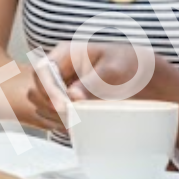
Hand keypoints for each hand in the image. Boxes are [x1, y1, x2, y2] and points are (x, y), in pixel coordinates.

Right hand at [33, 39, 155, 114]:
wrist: (141, 76)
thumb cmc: (129, 66)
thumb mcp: (114, 72)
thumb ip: (93, 84)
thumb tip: (72, 97)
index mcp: (66, 53)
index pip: (42, 70)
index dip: (48, 90)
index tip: (63, 107)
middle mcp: (58, 68)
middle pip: (37, 88)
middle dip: (51, 105)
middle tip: (72, 118)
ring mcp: (59, 84)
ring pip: (41, 103)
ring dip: (54, 116)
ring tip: (76, 123)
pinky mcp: (63, 99)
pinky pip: (50, 113)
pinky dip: (59, 121)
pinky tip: (76, 125)